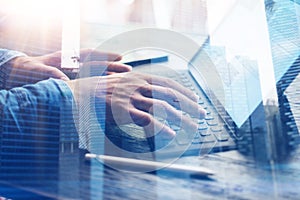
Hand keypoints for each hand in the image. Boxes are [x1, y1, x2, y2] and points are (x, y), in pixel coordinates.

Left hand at [6, 48, 130, 87]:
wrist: (16, 76)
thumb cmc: (25, 72)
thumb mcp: (36, 71)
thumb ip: (49, 73)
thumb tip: (63, 80)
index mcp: (65, 58)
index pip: (89, 55)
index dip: (105, 56)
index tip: (119, 58)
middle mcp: (72, 66)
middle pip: (97, 65)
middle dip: (112, 68)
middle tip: (128, 70)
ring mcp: (72, 76)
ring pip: (94, 76)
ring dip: (108, 78)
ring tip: (124, 81)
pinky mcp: (70, 85)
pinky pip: (88, 86)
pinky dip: (98, 88)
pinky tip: (108, 92)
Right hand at [67, 72, 205, 137]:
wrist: (76, 93)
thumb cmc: (97, 88)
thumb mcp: (119, 80)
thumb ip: (135, 83)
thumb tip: (149, 88)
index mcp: (138, 77)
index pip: (168, 82)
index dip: (184, 91)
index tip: (195, 99)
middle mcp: (137, 85)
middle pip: (170, 94)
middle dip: (189, 104)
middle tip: (202, 114)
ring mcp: (130, 97)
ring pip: (162, 107)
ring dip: (180, 118)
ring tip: (192, 127)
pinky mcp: (123, 111)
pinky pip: (146, 119)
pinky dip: (160, 127)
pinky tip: (170, 134)